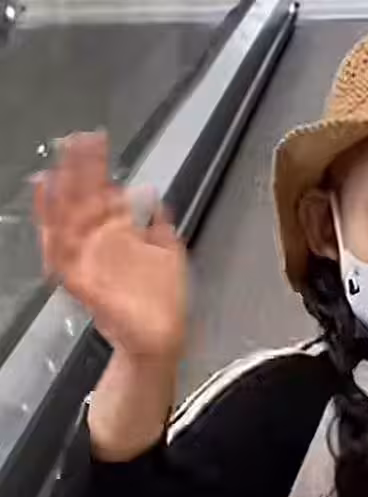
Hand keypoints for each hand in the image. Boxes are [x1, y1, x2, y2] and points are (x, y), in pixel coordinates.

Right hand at [32, 131, 187, 360]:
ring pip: (65, 218)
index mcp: (119, 233)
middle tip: (71, 138)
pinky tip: (47, 200)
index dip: (98, 166)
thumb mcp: (169, 254)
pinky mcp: (79, 278)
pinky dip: (50, 225)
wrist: (162, 337)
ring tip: (56, 163)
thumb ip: (160, 224)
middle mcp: (99, 241)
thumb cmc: (164, 299)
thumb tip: (153, 193)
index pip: (103, 191)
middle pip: (81, 198)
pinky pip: (58, 250)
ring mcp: (86, 258)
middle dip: (76, 169)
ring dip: (60, 191)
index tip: (96, 139)